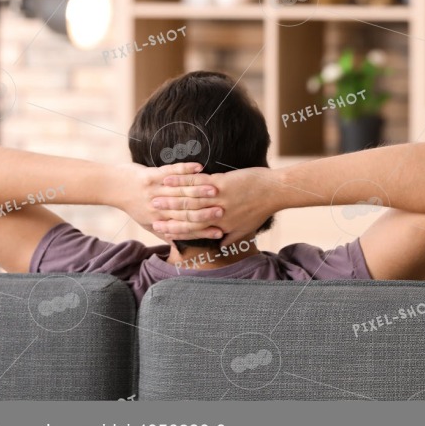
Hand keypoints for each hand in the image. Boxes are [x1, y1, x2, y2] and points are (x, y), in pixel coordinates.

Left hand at [113, 161, 224, 240]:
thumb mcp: (147, 223)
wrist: (112, 186)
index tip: (220, 231)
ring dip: (199, 189)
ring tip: (216, 189)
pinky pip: (171, 171)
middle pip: (185, 211)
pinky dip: (185, 169)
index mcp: (158, 220)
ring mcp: (154, 190)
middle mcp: (157, 208)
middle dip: (205, 211)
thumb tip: (181, 244)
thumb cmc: (133, 205)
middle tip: (223, 210)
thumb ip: (165, 233)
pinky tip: (199, 167)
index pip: (184, 228)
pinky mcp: (150, 175)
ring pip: (180, 191)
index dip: (202, 231)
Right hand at [149, 167, 276, 241]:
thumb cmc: (261, 209)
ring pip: (188, 200)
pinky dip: (181, 181)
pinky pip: (196, 183)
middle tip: (150, 211)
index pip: (192, 231)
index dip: (174, 230)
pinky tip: (168, 179)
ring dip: (169, 197)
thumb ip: (231, 238)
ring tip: (154, 195)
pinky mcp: (221, 184)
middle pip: (186, 216)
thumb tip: (220, 246)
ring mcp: (217, 200)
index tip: (159, 228)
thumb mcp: (246, 228)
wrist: (274, 191)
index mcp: (221, 227)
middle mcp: (216, 216)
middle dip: (166, 214)